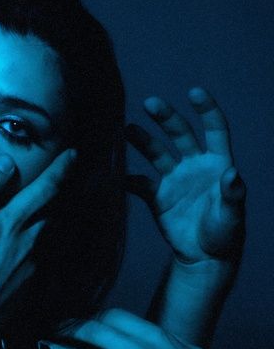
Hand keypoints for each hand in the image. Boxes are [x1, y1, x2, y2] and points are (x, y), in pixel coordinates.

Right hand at [0, 150, 76, 348]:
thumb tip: (6, 163)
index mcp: (12, 223)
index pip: (44, 189)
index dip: (61, 169)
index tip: (74, 155)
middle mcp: (29, 244)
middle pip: (51, 215)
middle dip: (57, 199)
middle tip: (60, 187)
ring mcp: (31, 270)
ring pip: (46, 241)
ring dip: (47, 227)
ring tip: (39, 222)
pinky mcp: (28, 292)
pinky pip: (37, 265)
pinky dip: (34, 255)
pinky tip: (19, 261)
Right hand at [126, 88, 244, 268]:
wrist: (204, 256)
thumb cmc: (225, 234)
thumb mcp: (233, 216)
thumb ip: (232, 195)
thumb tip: (233, 174)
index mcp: (217, 164)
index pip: (214, 130)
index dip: (206, 110)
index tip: (194, 92)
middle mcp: (193, 166)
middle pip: (180, 134)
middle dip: (166, 118)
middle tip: (150, 104)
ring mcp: (174, 180)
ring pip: (156, 153)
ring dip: (143, 141)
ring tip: (127, 131)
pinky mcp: (157, 197)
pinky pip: (140, 184)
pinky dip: (127, 180)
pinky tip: (116, 176)